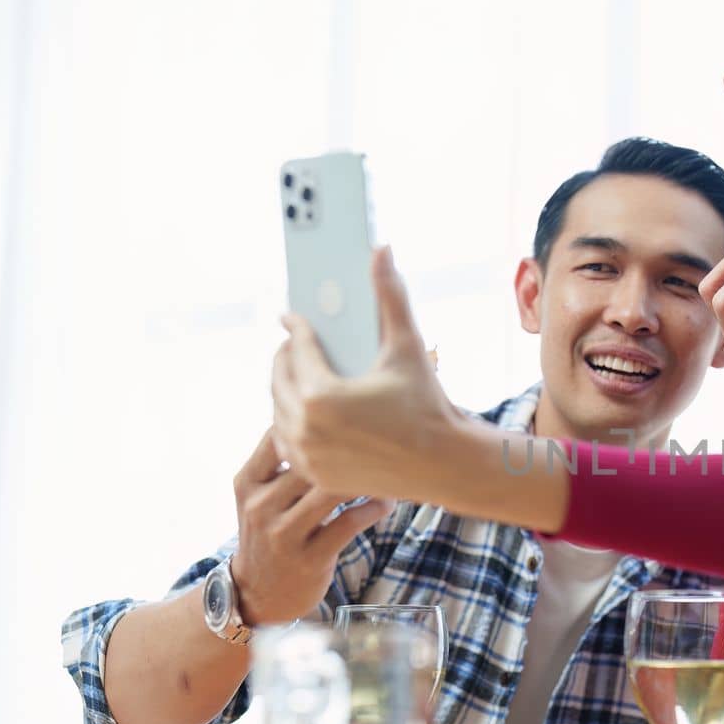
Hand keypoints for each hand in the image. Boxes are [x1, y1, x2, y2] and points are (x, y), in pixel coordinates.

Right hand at [227, 428, 392, 625]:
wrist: (258, 593)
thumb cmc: (270, 532)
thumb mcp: (259, 495)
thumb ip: (282, 461)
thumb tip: (322, 415)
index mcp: (248, 482)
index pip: (277, 436)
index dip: (315, 422)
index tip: (351, 416)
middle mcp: (261, 505)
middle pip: (310, 460)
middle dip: (350, 447)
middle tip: (383, 437)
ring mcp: (283, 534)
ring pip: (331, 490)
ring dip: (367, 477)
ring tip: (389, 469)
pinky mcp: (310, 558)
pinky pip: (350, 522)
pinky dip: (375, 507)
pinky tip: (387, 501)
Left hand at [272, 247, 458, 502]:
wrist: (446, 465)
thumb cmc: (428, 405)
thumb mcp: (408, 347)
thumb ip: (390, 296)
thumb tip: (382, 249)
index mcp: (321, 393)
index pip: (296, 348)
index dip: (295, 326)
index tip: (292, 317)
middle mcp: (306, 427)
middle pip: (278, 378)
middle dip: (285, 356)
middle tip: (295, 343)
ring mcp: (308, 455)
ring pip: (277, 410)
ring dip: (284, 388)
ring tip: (299, 373)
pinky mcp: (315, 474)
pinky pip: (287, 440)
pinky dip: (291, 421)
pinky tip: (305, 408)